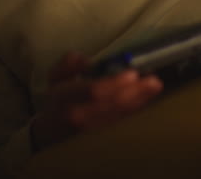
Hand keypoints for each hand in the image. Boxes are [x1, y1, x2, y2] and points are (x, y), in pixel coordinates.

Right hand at [30, 52, 162, 150]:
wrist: (47, 133)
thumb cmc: (56, 99)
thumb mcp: (55, 76)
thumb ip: (69, 63)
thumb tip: (87, 60)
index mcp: (65, 96)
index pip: (94, 90)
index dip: (115, 83)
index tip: (133, 74)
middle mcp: (78, 116)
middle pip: (112, 105)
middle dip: (135, 93)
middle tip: (154, 81)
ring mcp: (89, 132)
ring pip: (119, 117)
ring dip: (139, 102)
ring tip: (154, 88)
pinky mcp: (99, 140)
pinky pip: (120, 124)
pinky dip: (134, 111)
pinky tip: (145, 100)